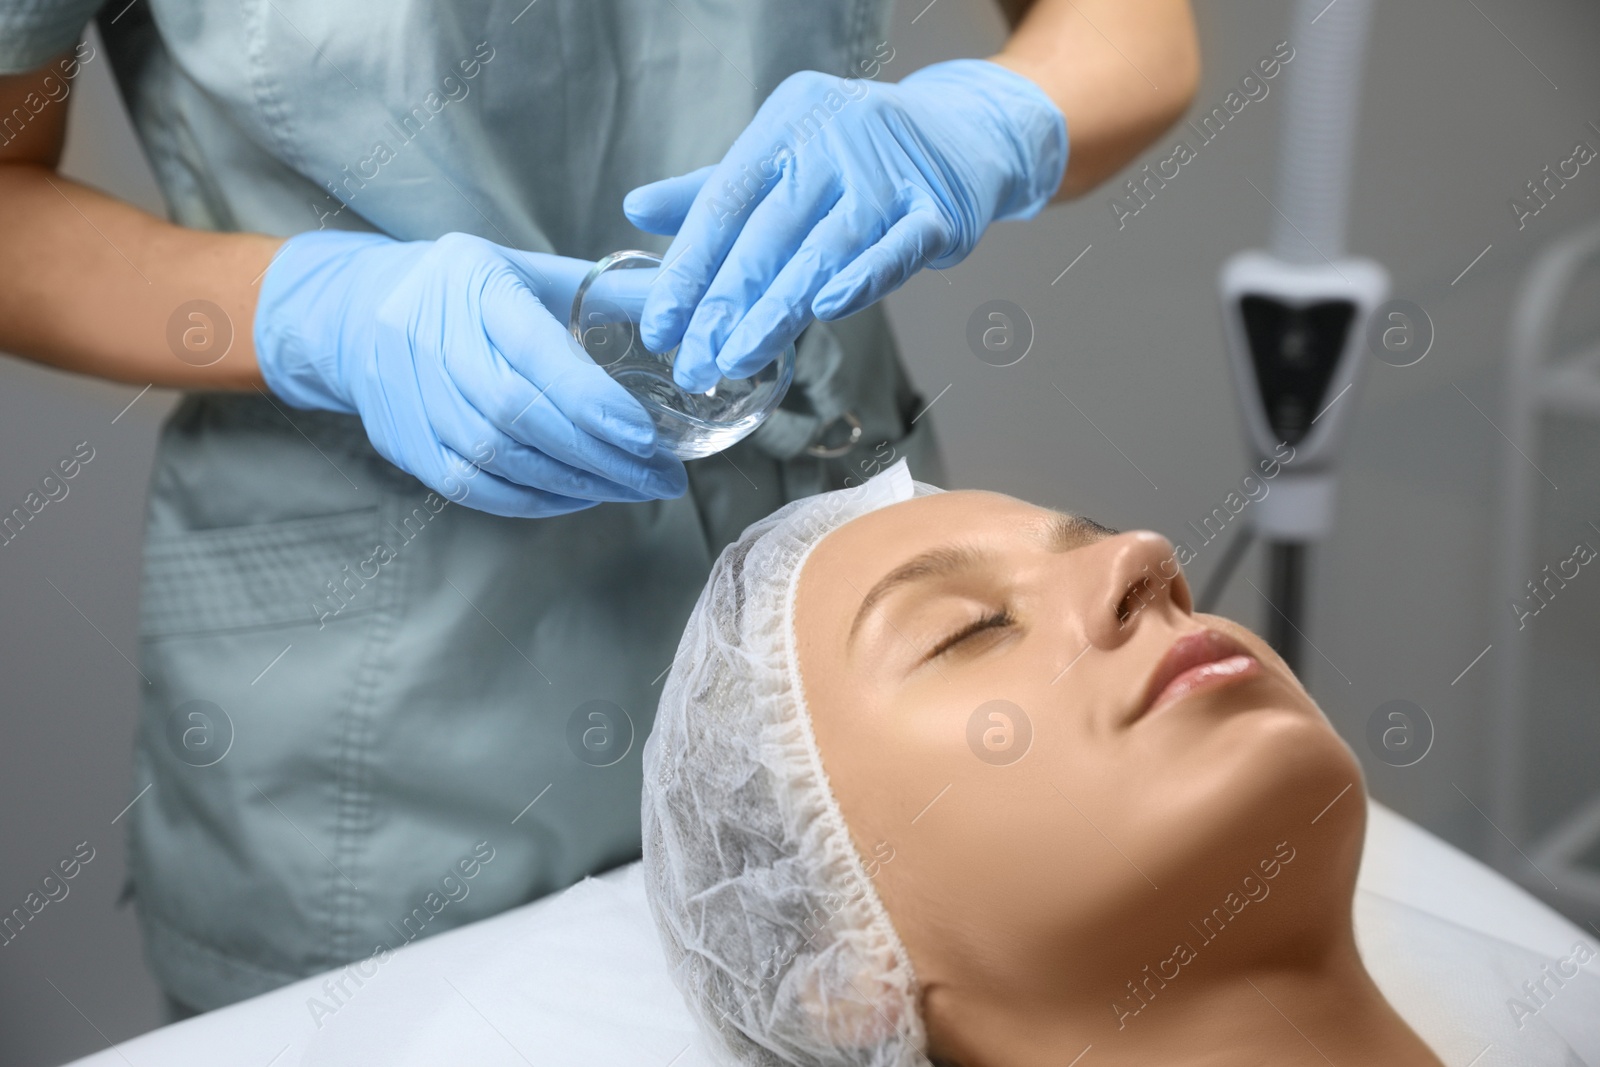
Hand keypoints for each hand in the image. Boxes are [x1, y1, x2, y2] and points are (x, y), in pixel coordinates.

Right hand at [254, 231, 686, 517]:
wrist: (355, 312)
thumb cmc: (468, 291)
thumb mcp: (531, 271)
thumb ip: (609, 293)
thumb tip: (688, 310)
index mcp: (472, 285)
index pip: (534, 353)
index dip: (590, 402)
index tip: (648, 437)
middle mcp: (429, 338)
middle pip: (517, 414)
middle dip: (599, 455)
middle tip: (661, 478)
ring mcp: (407, 395)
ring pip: (495, 457)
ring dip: (574, 483)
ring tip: (633, 489)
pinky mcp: (401, 441)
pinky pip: (471, 486)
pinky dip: (532, 499)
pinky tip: (579, 496)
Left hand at [623, 59, 1066, 391]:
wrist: (959, 135)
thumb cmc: (854, 157)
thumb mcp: (782, 159)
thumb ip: (712, 192)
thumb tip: (636, 209)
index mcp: (785, 125)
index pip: (723, 204)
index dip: (687, 270)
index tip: (659, 327)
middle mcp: (834, 141)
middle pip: (768, 234)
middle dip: (724, 305)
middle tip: (692, 362)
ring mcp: (890, 174)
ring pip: (824, 250)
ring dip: (777, 311)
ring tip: (737, 359)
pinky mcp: (939, 209)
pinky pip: (896, 249)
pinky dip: (862, 278)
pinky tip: (827, 309)